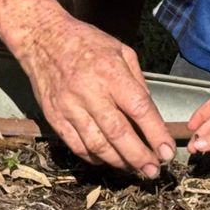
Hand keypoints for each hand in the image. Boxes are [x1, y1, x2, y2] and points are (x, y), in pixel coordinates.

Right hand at [15, 5, 174, 177]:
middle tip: (154, 171)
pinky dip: (94, 157)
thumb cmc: (85, 42)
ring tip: (134, 169)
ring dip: (119, 162)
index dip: (155, 133)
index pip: (139, 108)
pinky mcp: (54, 117)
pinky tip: (108, 160)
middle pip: (118, 133)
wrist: (42, 39)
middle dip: (139, 156)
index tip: (167, 152)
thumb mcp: (120, 50)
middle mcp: (89, 92)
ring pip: (97, 145)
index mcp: (110, 72)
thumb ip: (137, 81)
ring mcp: (69, 107)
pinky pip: (76, 145)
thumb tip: (149, 113)